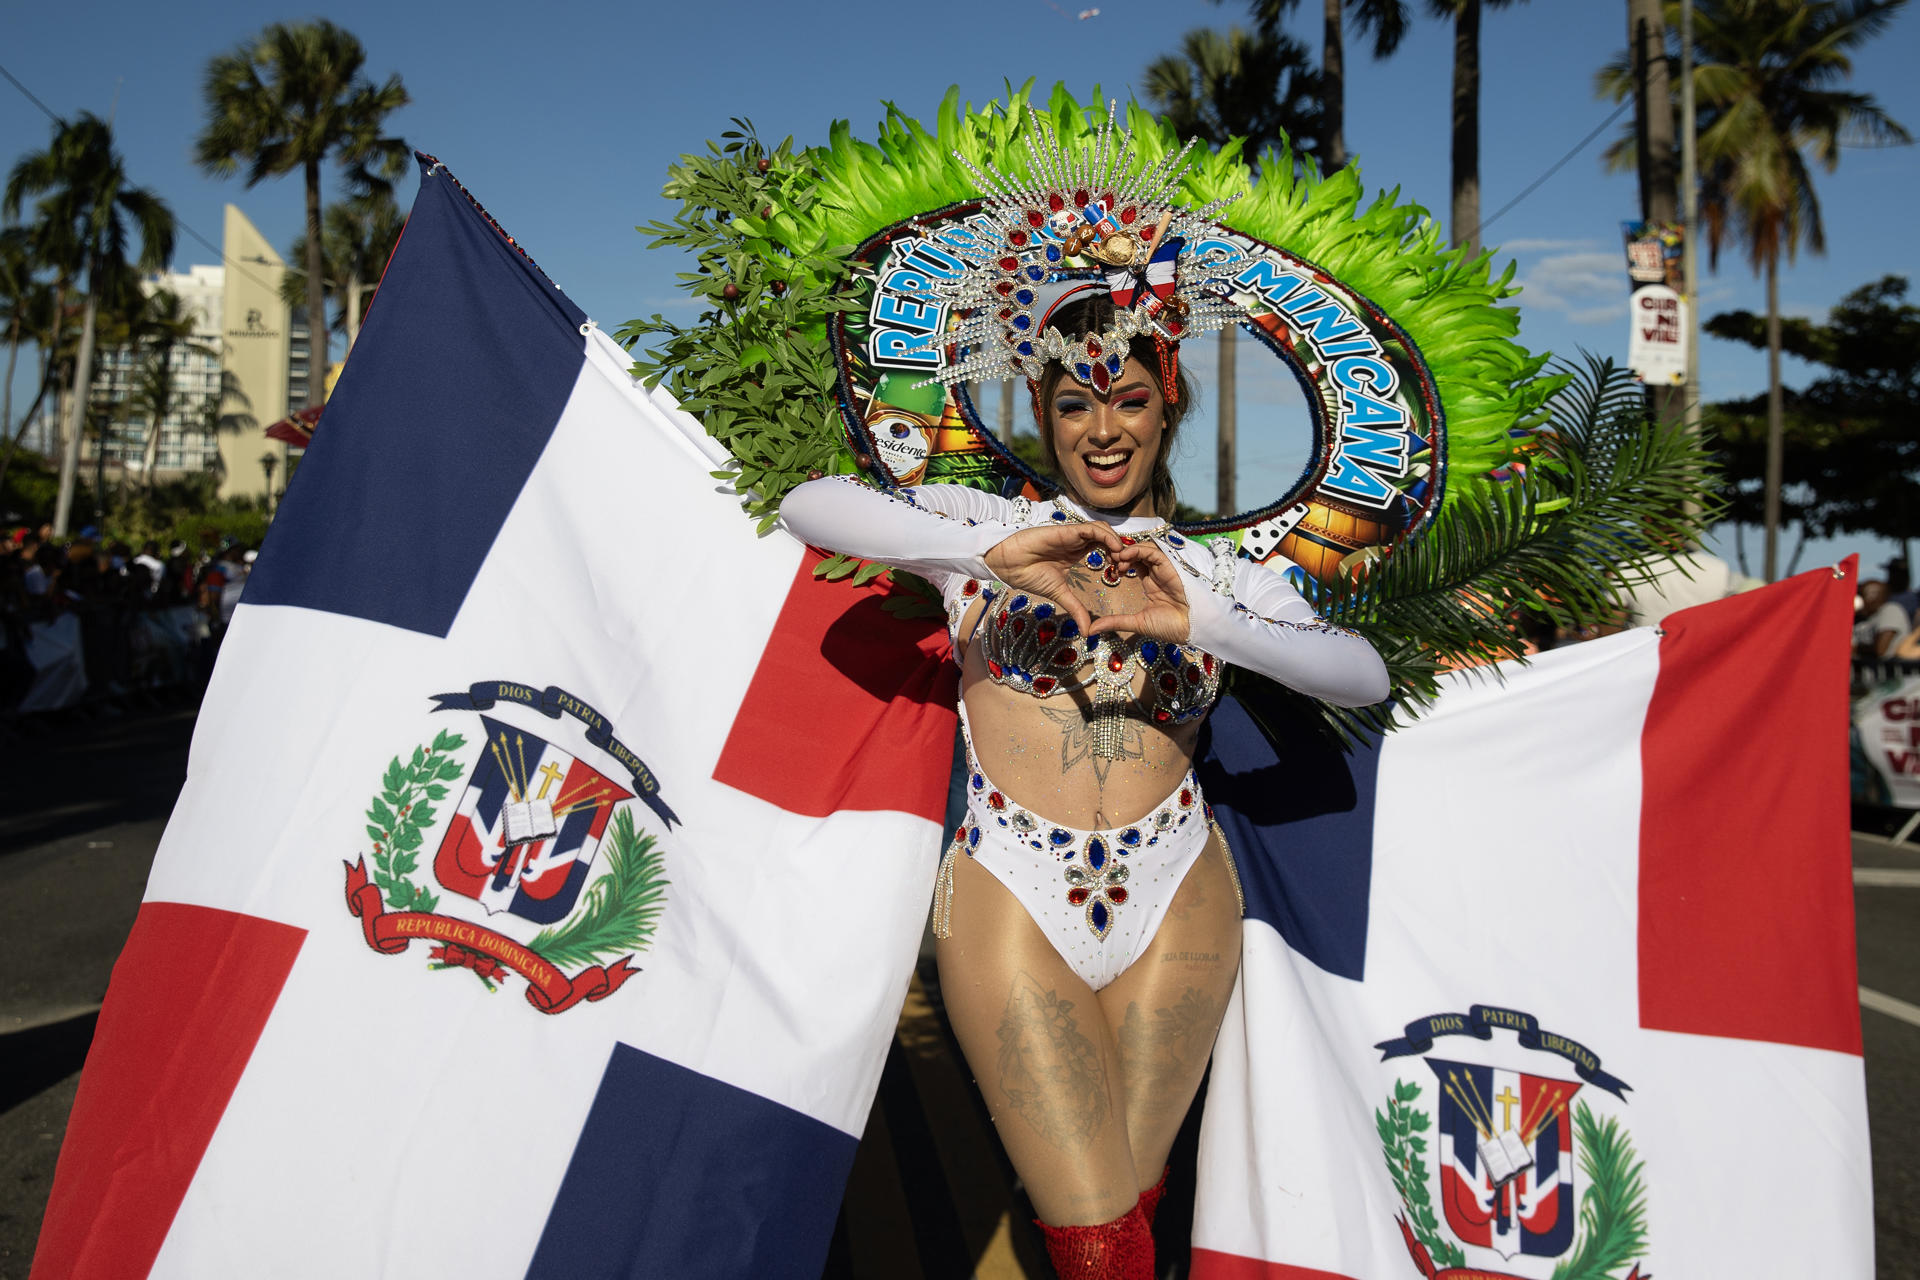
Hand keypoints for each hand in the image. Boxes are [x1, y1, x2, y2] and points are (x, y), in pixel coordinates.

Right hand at [983, 522, 1126, 636]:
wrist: (1010, 564)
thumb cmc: (1030, 575)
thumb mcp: (1060, 594)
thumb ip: (1076, 608)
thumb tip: (1087, 632)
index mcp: (1077, 553)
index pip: (1104, 549)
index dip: (1117, 558)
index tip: (1123, 573)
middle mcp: (1077, 542)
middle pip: (1107, 538)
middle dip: (1121, 549)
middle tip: (1127, 566)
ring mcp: (1073, 535)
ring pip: (1102, 530)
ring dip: (1116, 541)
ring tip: (1123, 558)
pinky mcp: (1068, 530)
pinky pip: (1092, 528)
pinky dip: (1106, 536)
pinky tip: (1114, 548)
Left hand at [1087, 541, 1189, 641]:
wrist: (1191, 628)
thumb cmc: (1170, 628)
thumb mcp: (1137, 623)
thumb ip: (1116, 622)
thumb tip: (1091, 629)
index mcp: (1150, 584)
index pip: (1133, 565)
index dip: (1119, 563)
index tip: (1107, 568)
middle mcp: (1157, 574)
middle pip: (1137, 554)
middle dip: (1121, 554)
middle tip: (1107, 559)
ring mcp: (1163, 569)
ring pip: (1144, 550)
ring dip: (1128, 551)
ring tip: (1115, 559)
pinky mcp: (1170, 565)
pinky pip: (1153, 551)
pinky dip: (1138, 550)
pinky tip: (1125, 556)